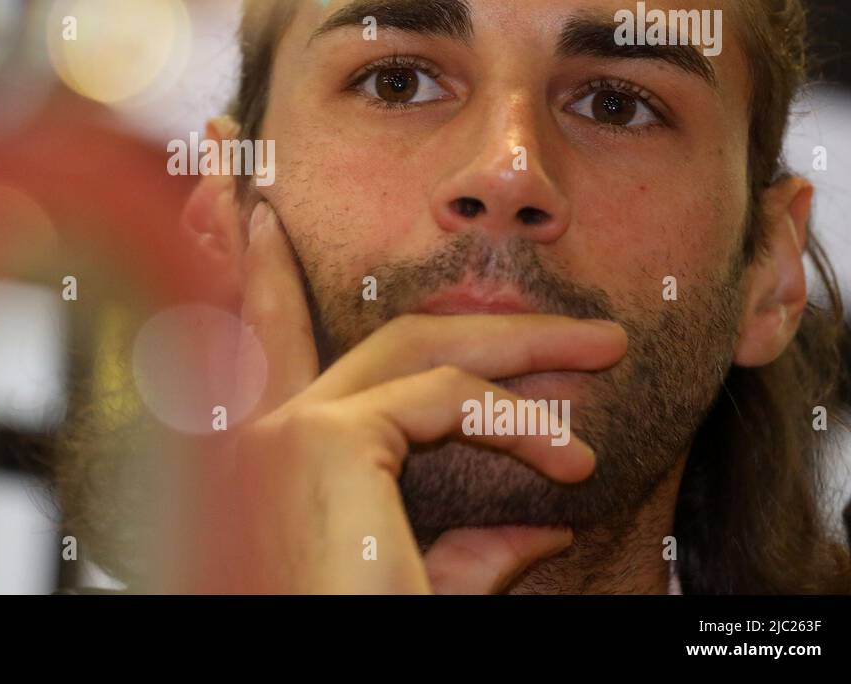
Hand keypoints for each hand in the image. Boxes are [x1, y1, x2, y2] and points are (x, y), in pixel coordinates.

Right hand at [203, 201, 626, 593]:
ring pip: (416, 346)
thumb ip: (468, 555)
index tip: (248, 213)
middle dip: (461, 312)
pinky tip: (573, 458)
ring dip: (520, 343)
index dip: (255, 274)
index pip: (266, 345)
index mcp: (270, 467)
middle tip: (555, 319)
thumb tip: (542, 532)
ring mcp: (283, 436)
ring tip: (601, 351)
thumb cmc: (356, 631)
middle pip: (361, 333)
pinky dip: (520, 422)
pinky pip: (447, 401)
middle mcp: (259, 440)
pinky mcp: (324, 443)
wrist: (334, 675)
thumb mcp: (422, 596)